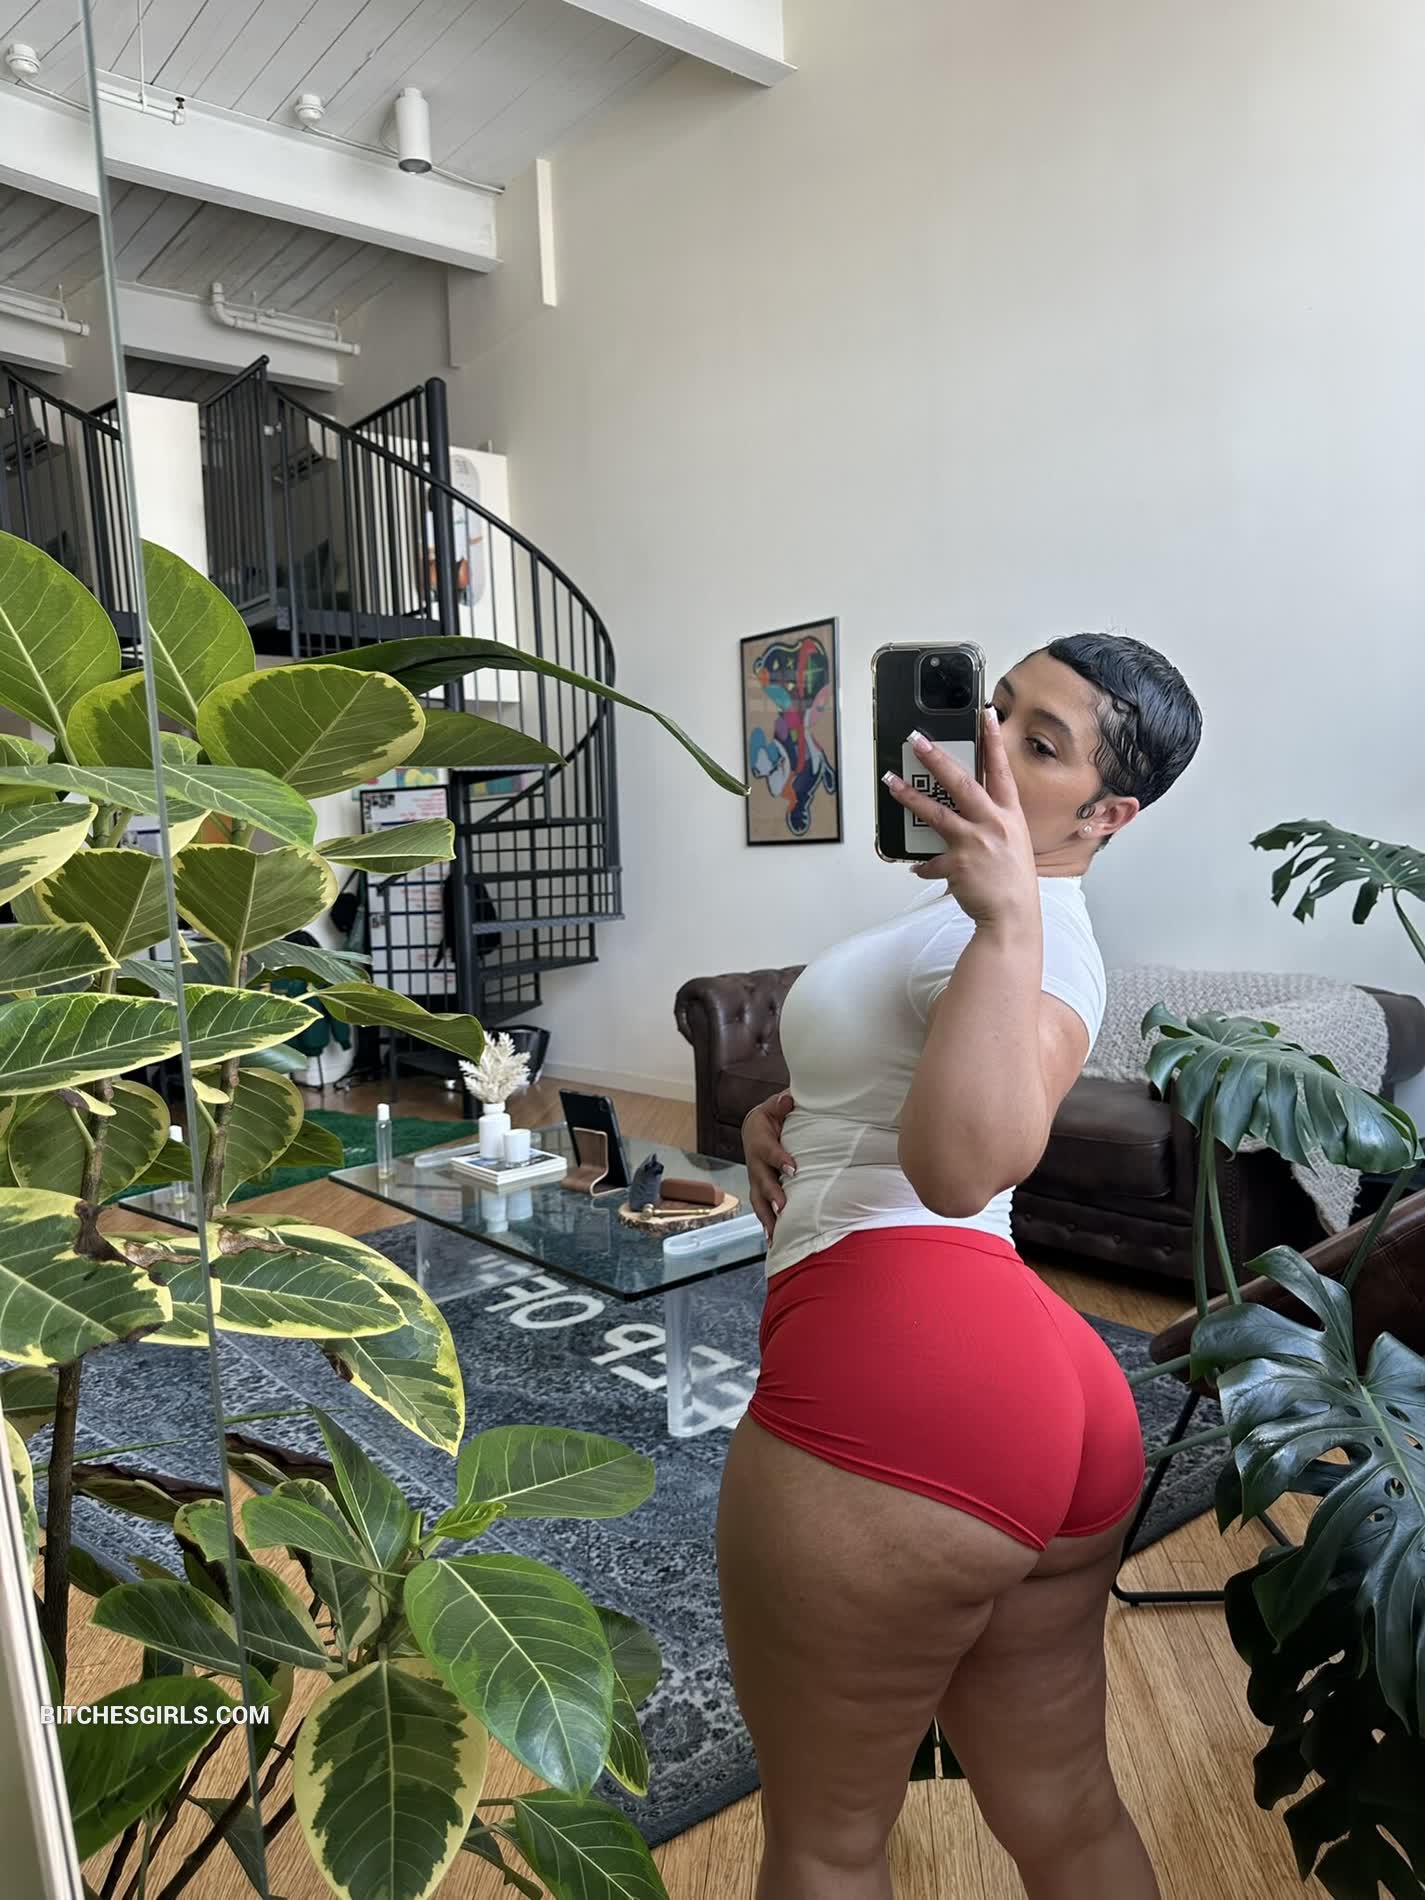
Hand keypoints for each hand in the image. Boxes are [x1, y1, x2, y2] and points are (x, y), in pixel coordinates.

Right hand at [742, 1090, 796, 1241]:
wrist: (755, 1128)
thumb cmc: (771, 1116)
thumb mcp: (775, 1106)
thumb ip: (782, 1104)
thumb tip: (789, 1099)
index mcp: (759, 1139)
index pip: (769, 1150)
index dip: (779, 1159)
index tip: (793, 1169)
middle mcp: (754, 1162)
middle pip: (761, 1180)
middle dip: (772, 1194)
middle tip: (783, 1207)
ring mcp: (756, 1178)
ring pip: (758, 1199)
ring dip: (766, 1216)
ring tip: (775, 1233)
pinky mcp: (760, 1189)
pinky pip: (761, 1208)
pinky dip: (767, 1224)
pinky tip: (774, 1241)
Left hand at [883, 706, 1037, 925]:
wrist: (1013, 917)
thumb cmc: (1013, 881)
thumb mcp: (1013, 842)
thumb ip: (992, 823)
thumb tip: (968, 814)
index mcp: (1009, 815)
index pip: (1000, 770)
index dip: (993, 741)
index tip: (986, 716)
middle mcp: (993, 824)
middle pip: (961, 783)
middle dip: (937, 759)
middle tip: (917, 741)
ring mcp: (974, 843)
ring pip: (936, 812)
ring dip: (910, 797)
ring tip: (891, 783)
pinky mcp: (957, 864)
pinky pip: (930, 861)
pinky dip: (923, 865)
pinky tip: (918, 867)